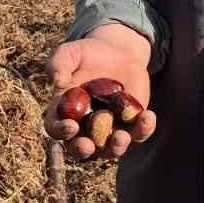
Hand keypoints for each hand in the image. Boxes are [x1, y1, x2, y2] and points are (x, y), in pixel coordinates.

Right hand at [44, 24, 156, 160]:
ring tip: (122, 136)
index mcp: (64, 111)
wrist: (118, 53)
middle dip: (83, 149)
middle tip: (88, 145)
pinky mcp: (132, 124)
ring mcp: (109, 128)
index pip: (55, 128)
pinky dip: (144, 129)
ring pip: (110, 148)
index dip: (60, 131)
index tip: (70, 126)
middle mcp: (84, 126)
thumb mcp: (70, 53)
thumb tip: (57, 82)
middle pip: (80, 148)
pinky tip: (148, 116)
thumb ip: (58, 64)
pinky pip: (138, 134)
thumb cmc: (88, 53)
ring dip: (115, 147)